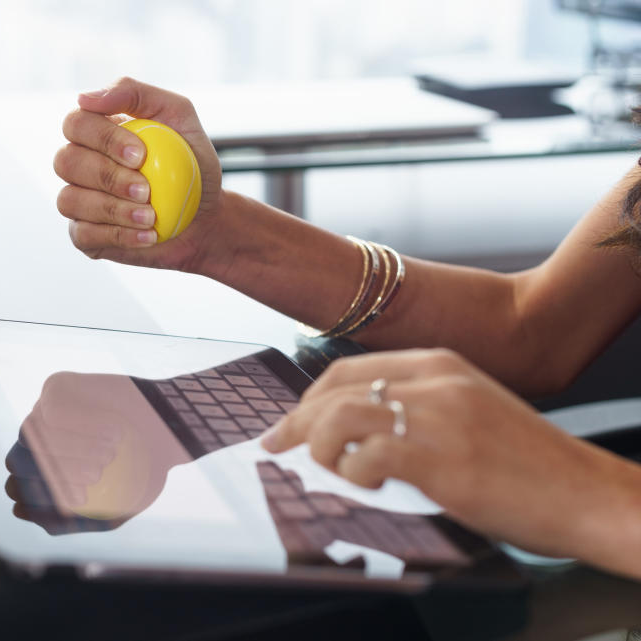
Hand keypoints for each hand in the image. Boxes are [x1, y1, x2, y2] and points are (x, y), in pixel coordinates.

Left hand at [10, 371, 190, 527]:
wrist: (169, 431)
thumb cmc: (138, 473)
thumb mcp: (107, 512)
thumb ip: (63, 521)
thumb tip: (18, 508)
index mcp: (39, 472)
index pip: (17, 487)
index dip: (44, 497)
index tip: (85, 498)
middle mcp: (36, 441)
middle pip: (18, 460)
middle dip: (58, 472)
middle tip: (98, 475)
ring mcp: (42, 412)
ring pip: (30, 433)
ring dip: (73, 448)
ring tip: (111, 453)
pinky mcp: (57, 386)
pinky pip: (52, 408)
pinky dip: (81, 422)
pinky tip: (112, 429)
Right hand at [53, 77, 223, 271]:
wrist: (205, 216)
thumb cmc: (190, 164)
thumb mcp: (178, 117)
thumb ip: (136, 94)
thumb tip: (85, 98)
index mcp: (95, 131)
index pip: (76, 124)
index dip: (103, 138)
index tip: (141, 155)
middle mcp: (79, 164)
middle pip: (66, 161)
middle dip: (108, 176)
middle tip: (146, 190)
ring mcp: (78, 201)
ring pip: (69, 200)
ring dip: (113, 209)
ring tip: (151, 216)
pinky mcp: (85, 235)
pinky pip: (83, 235)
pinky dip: (118, 236)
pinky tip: (148, 235)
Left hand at [261, 348, 640, 570]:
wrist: (583, 491)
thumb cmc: (526, 462)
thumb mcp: (468, 411)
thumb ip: (416, 408)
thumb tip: (354, 432)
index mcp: (439, 364)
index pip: (349, 370)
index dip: (309, 398)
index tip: (289, 422)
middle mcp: (434, 380)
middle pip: (335, 390)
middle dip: (296, 422)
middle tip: (276, 448)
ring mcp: (436, 416)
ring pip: (341, 417)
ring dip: (319, 448)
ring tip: (326, 471)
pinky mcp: (439, 458)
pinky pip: (366, 458)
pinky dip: (352, 476)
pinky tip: (365, 486)